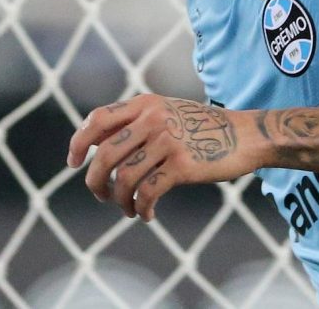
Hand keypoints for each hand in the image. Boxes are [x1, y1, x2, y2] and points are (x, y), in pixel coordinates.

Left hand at [67, 95, 259, 221]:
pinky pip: (148, 193)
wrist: (245, 135)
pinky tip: (147, 214)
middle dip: (96, 181)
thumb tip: (93, 146)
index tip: (73, 163)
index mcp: (145, 105)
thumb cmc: (202, 129)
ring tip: (129, 209)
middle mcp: (153, 118)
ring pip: (124, 177)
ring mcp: (167, 140)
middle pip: (104, 154)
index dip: (78, 142)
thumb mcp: (167, 114)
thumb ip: (135, 124)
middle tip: (101, 196)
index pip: (97, 119)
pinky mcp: (182, 164)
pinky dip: (142, 208)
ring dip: (120, 200)